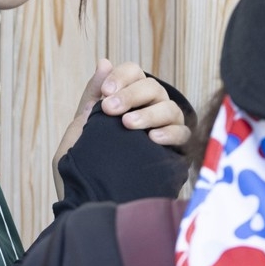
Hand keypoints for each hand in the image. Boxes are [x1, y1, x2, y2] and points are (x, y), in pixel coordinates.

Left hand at [56, 58, 188, 157]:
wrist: (90, 203)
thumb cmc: (84, 164)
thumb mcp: (81, 128)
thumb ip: (91, 97)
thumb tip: (104, 62)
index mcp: (127, 99)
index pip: (134, 73)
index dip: (122, 77)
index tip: (105, 92)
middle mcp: (150, 109)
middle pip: (153, 87)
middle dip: (131, 95)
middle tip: (110, 110)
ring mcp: (165, 128)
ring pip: (170, 108)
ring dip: (148, 113)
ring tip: (128, 125)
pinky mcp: (175, 151)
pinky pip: (183, 134)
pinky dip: (170, 133)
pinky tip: (152, 139)